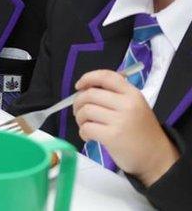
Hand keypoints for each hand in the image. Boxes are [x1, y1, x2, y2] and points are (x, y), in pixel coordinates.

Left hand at [73, 70, 179, 185]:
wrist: (157, 158)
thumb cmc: (142, 132)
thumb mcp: (135, 106)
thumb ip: (115, 95)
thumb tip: (85, 89)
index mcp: (133, 94)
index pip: (106, 76)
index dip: (88, 78)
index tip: (79, 86)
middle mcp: (127, 104)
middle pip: (90, 94)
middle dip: (78, 103)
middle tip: (80, 113)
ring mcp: (120, 120)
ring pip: (86, 111)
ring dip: (80, 119)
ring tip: (86, 126)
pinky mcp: (112, 136)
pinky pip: (86, 128)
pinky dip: (83, 132)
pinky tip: (89, 137)